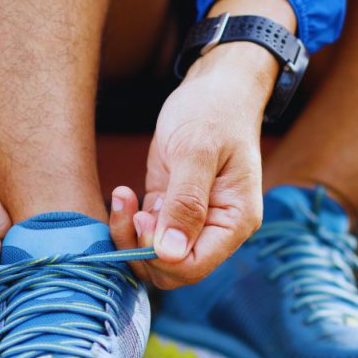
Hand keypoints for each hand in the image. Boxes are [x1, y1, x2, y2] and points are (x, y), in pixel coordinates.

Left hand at [108, 42, 275, 287]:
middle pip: (173, 270)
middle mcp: (217, 229)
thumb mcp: (196, 151)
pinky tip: (124, 193)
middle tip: (130, 207)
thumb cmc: (213, 111)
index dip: (161, 255)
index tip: (144, 217)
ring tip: (123, 196)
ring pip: (155, 257)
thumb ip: (185, 204)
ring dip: (131, 235)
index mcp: (234, 221)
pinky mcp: (172, 210)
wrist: (215, 87)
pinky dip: (128, 222)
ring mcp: (194, 222)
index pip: (194, 267)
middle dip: (142, 247)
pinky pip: (147, 236)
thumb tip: (170, 255)